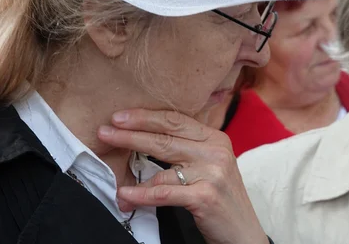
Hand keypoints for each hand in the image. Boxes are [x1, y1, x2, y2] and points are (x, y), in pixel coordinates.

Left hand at [97, 109, 267, 243]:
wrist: (243, 231)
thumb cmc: (221, 198)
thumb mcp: (212, 165)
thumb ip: (189, 148)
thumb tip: (150, 134)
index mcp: (216, 138)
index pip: (176, 120)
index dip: (146, 117)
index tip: (120, 117)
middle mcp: (216, 151)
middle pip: (166, 137)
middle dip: (131, 133)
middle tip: (105, 131)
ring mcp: (212, 172)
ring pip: (162, 163)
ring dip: (130, 166)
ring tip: (108, 167)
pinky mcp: (205, 195)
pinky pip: (164, 192)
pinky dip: (141, 194)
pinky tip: (125, 195)